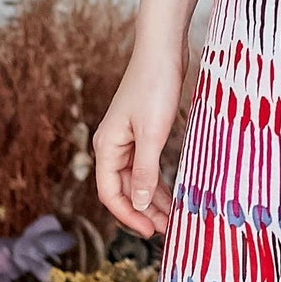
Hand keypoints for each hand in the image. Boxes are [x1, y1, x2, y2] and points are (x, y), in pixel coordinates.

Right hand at [90, 48, 182, 238]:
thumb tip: (140, 204)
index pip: (109, 193)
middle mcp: (112, 145)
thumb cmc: (154, 86)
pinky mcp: (142, 131)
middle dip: (144, 211)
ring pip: (136, 179)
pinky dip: (158, 181)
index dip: (128, 216)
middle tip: (167, 230)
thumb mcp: (152, 133)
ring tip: (174, 218)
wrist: (162, 50)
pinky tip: (174, 193)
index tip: (151, 232)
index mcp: (107, 147)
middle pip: (123, 189)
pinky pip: (146, 165)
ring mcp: (127, 138)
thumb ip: (145, 171)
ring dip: (152, 199)